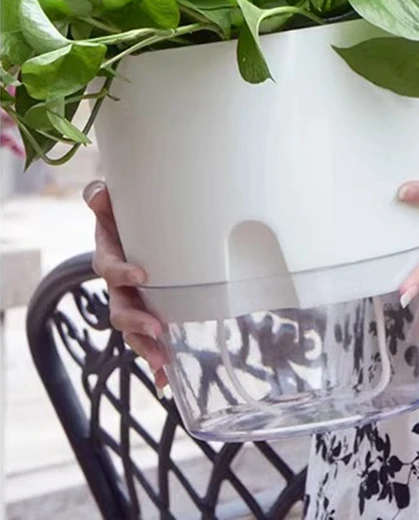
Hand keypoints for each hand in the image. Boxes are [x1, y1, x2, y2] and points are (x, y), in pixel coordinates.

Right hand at [84, 181, 168, 393]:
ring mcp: (133, 303)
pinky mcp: (148, 313)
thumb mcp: (113, 208)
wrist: (133, 233)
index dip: (122, 272)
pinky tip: (165, 380)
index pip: (110, 268)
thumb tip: (98, 192)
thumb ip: (102, 199)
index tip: (141, 273)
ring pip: (134, 331)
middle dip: (137, 323)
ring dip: (147, 348)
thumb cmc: (126, 221)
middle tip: (157, 328)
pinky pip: (149, 341)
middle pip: (121, 310)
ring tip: (163, 363)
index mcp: (110, 259)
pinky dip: (155, 362)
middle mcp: (119, 287)